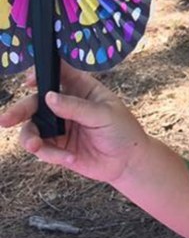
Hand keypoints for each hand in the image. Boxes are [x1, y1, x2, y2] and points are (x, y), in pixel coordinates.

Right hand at [0, 63, 145, 185]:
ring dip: (30, 138)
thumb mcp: (104, 115)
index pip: (58, 74)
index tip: (28, 81)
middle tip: (7, 120)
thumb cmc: (123, 131)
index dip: (41, 74)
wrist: (128, 163)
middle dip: (19, 110)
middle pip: (36, 103)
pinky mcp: (58, 147)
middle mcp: (66, 106)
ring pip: (32, 128)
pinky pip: (43, 149)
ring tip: (35, 147)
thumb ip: (76, 107)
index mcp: (81, 89)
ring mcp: (60, 127)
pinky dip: (52, 155)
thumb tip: (49, 97)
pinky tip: (71, 158)